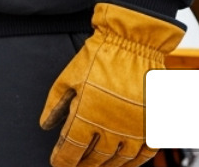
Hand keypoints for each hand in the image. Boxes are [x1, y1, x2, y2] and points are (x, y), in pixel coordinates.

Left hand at [39, 2, 183, 166]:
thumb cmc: (99, 57)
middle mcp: (111, 127)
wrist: (133, 43)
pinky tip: (126, 162)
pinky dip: (134, 163)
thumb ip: (55, 105)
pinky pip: (145, 154)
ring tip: (97, 166)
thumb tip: (46, 125)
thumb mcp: (68, 78)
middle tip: (76, 165)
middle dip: (83, 164)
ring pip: (119, 160)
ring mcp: (135, 129)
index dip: (63, 160)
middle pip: (95, 158)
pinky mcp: (152, 125)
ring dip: (106, 166)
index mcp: (87, 116)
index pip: (71, 149)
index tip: (58, 162)